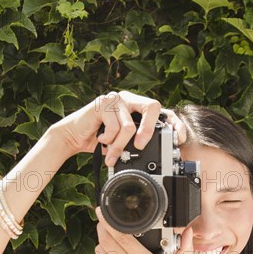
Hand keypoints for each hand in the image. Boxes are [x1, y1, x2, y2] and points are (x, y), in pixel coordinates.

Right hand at [50, 91, 186, 162]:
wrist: (73, 136)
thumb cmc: (101, 140)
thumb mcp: (124, 142)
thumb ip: (139, 142)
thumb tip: (160, 153)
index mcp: (138, 107)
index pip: (163, 111)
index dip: (175, 123)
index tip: (179, 138)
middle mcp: (129, 99)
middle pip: (152, 107)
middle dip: (149, 130)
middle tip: (141, 146)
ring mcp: (116, 99)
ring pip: (129, 126)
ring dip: (119, 146)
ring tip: (112, 154)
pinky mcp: (103, 102)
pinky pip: (114, 126)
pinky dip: (108, 139)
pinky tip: (100, 139)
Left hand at [95, 206, 192, 253]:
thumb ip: (183, 250)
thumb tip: (189, 232)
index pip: (124, 238)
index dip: (111, 223)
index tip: (105, 213)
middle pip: (108, 241)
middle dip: (103, 227)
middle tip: (101, 217)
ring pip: (102, 252)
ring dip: (102, 241)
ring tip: (105, 233)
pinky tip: (106, 251)